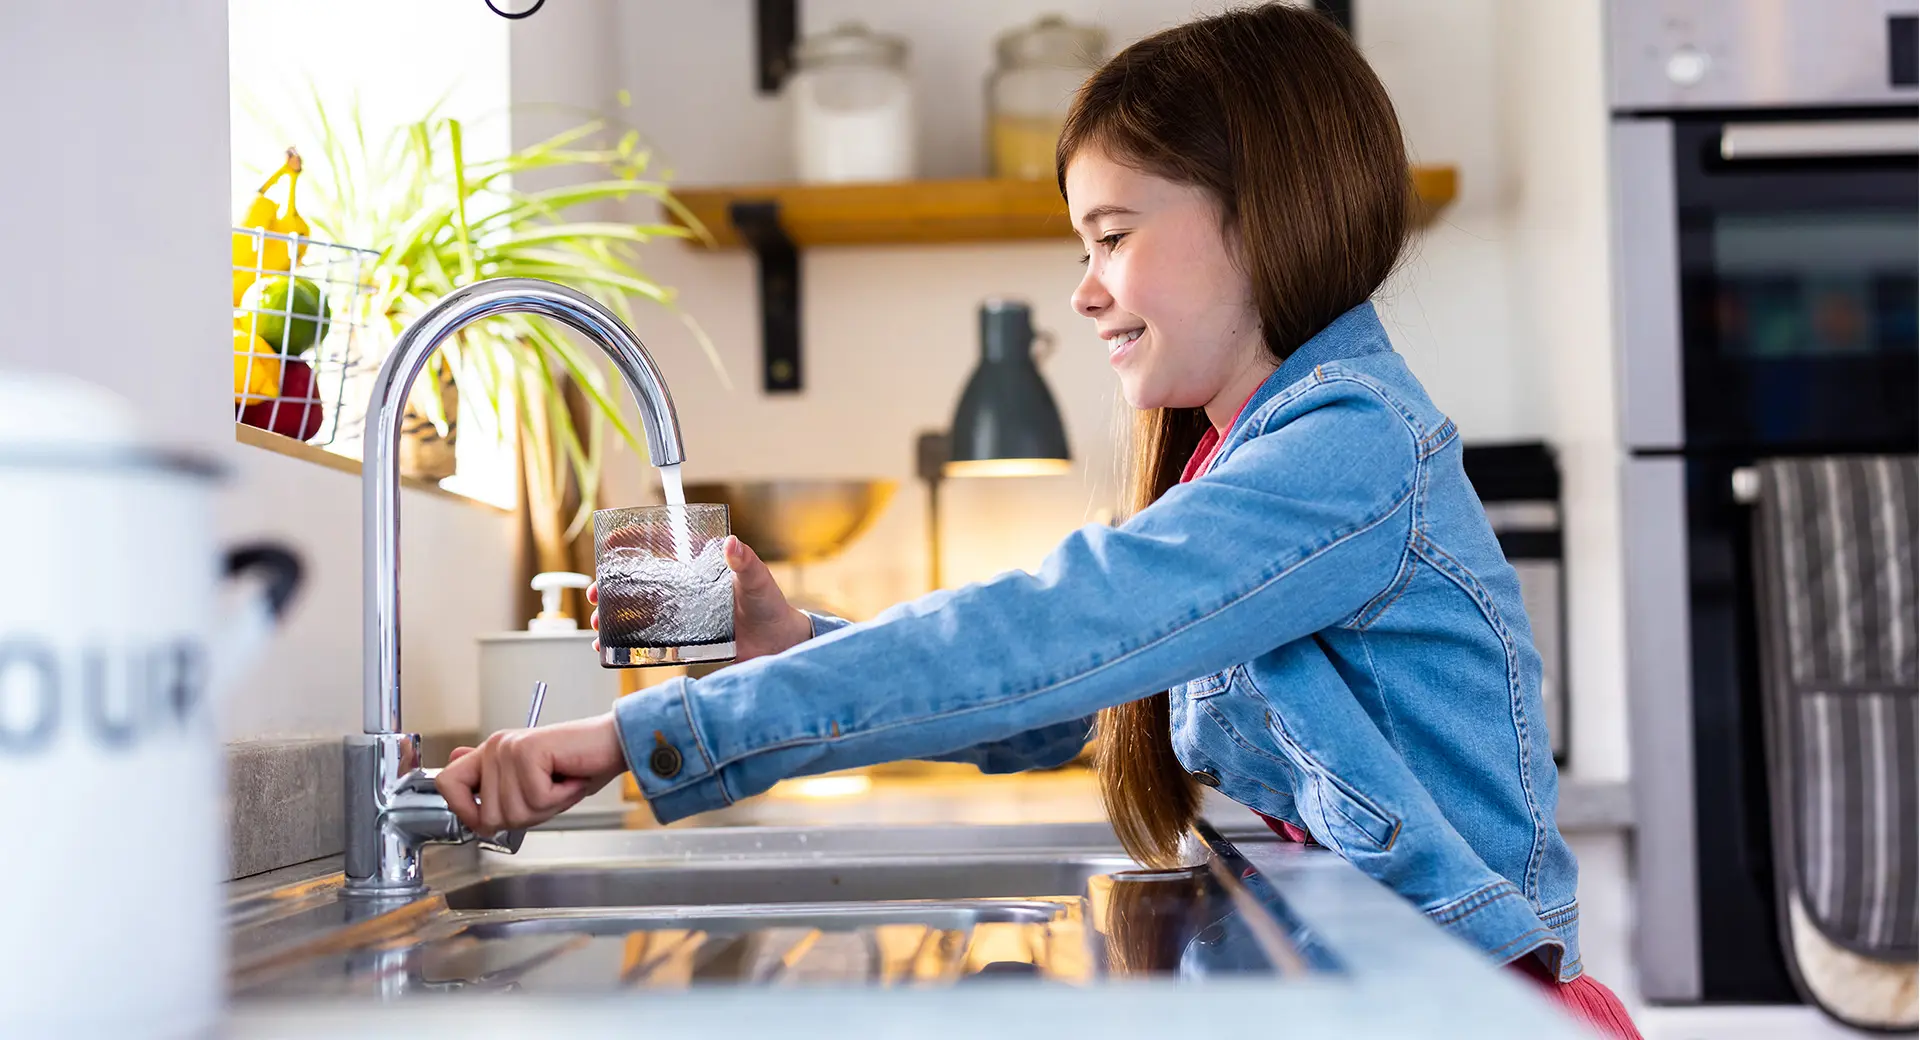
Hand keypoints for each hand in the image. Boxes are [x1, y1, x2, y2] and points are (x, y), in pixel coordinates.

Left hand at [436, 714, 626, 835]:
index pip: (447, 784)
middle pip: (487, 815)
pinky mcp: (528, 752)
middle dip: (525, 817)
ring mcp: (509, 749)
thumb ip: (496, 783)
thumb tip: (454, 767)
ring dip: (546, 807)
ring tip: (561, 783)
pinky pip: (537, 799)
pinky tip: (569, 778)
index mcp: (491, 754)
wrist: (613, 744)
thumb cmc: (578, 765)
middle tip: (548, 795)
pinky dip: (560, 797)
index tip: (486, 821)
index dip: (463, 812)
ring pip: (513, 812)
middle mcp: (495, 748)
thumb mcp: (533, 784)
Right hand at [589, 535, 812, 662]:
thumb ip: (746, 563)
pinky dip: (630, 643)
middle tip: (596, 593)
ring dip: (615, 615)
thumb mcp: (758, 580)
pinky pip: (651, 638)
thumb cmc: (771, 606)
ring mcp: (684, 613)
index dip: (635, 541)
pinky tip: (611, 648)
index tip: (611, 542)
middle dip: (613, 586)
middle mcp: (688, 588)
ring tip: (599, 624)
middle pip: (641, 581)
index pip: (663, 547)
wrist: (779, 644)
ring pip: (640, 610)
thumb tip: (732, 543)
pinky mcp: (685, 639)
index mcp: (701, 566)